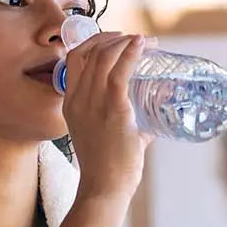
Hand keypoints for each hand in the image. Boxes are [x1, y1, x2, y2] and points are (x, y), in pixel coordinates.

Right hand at [60, 31, 151, 200]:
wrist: (104, 189)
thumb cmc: (108, 167)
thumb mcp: (107, 136)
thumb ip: (130, 122)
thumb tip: (156, 114)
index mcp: (71, 103)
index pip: (75, 57)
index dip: (96, 42)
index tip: (116, 41)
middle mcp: (78, 98)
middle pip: (91, 51)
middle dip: (115, 38)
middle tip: (136, 40)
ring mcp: (93, 103)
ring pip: (105, 56)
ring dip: (126, 42)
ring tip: (144, 41)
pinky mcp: (113, 109)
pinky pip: (120, 72)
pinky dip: (132, 52)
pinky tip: (142, 45)